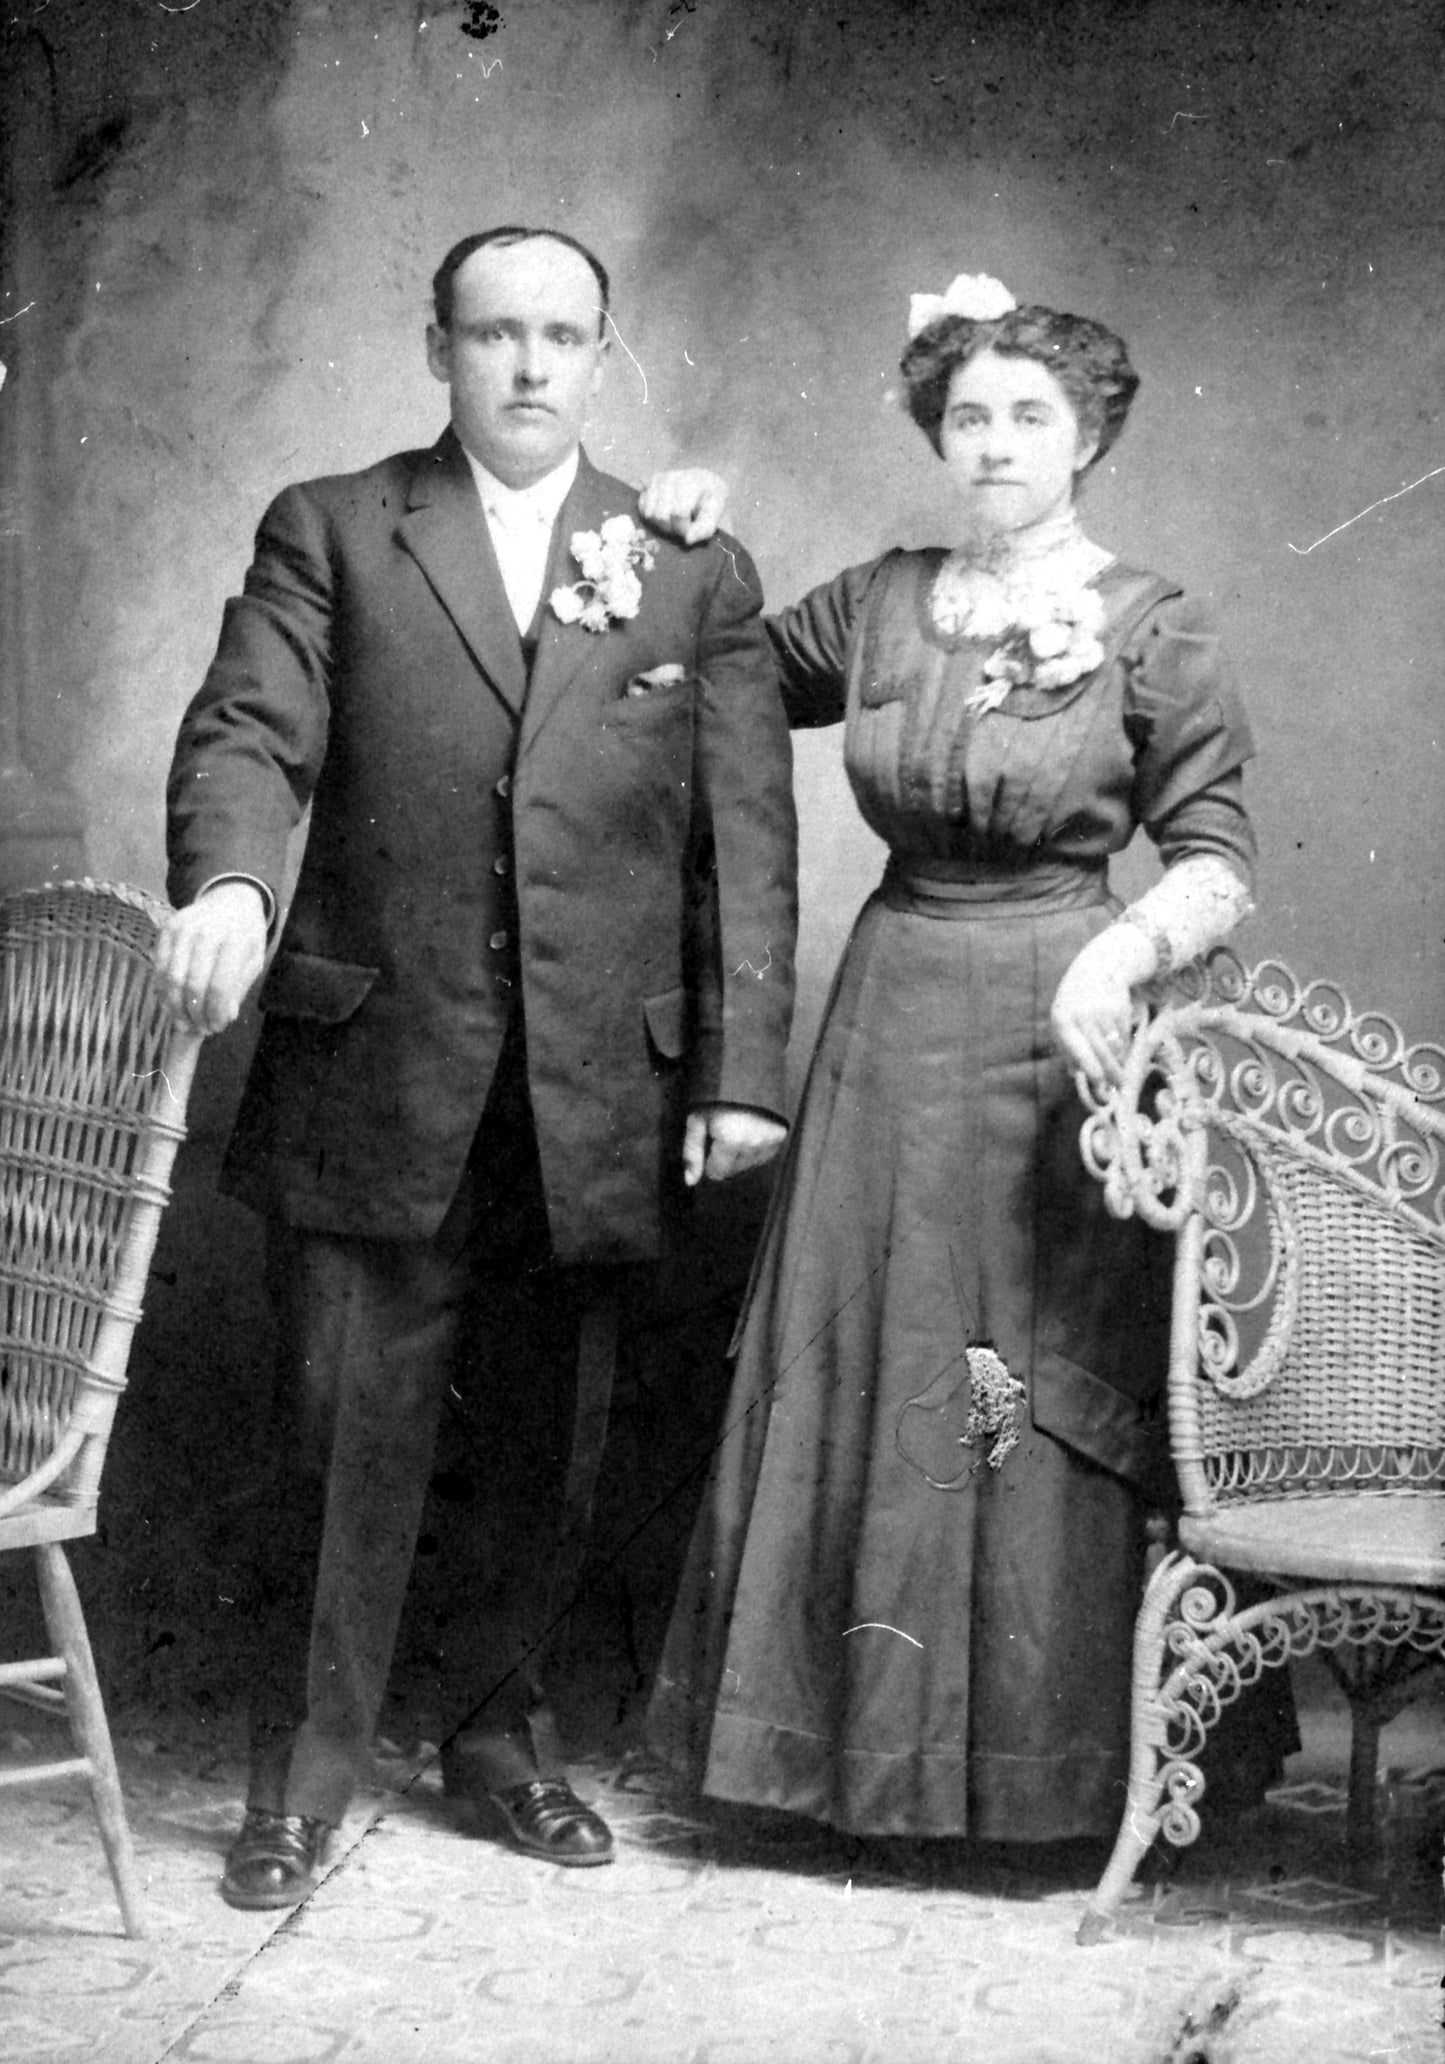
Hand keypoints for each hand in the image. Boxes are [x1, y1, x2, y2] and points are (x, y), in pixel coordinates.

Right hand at [154, 880, 267, 1033]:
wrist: (230, 899)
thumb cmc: (246, 934)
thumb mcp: (254, 959)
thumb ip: (239, 987)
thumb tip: (225, 1016)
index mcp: (235, 940)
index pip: (219, 986)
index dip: (216, 1013)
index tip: (217, 1027)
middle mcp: (206, 932)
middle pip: (193, 985)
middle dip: (196, 1014)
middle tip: (201, 1030)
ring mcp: (182, 928)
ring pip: (172, 979)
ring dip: (177, 1008)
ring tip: (185, 1024)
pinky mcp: (166, 929)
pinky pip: (159, 968)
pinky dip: (165, 992)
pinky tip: (174, 1005)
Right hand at [639, 468, 728, 544]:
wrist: (702, 482)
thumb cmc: (708, 500)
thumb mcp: (714, 514)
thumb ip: (704, 528)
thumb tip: (688, 539)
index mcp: (691, 482)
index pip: (679, 513)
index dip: (683, 528)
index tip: (691, 527)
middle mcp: (670, 477)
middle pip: (661, 515)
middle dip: (671, 527)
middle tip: (682, 524)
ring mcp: (656, 480)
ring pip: (649, 514)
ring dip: (661, 524)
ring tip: (673, 519)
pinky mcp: (646, 484)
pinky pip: (641, 508)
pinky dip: (651, 517)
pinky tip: (663, 513)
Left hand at [682, 1104, 786, 1185]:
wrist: (749, 1076)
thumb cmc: (717, 1098)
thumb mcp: (697, 1120)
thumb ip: (692, 1151)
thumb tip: (690, 1182)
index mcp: (731, 1141)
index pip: (717, 1173)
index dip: (710, 1160)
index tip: (710, 1142)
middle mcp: (753, 1145)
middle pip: (733, 1170)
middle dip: (725, 1158)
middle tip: (723, 1133)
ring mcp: (770, 1142)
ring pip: (749, 1164)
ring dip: (742, 1153)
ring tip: (738, 1129)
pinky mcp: (781, 1137)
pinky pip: (765, 1155)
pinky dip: (757, 1148)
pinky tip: (752, 1130)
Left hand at [1049, 923, 1155, 1096]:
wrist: (1097, 969)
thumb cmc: (1075, 1004)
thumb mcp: (1063, 1021)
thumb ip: (1068, 1048)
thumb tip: (1075, 1075)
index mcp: (1063, 1022)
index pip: (1079, 1050)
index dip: (1091, 1069)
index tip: (1100, 1084)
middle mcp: (1083, 1016)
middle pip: (1101, 1052)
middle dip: (1112, 1072)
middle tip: (1118, 1087)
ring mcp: (1103, 1012)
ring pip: (1116, 1046)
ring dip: (1120, 1062)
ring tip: (1120, 1073)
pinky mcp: (1120, 1009)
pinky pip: (1124, 1036)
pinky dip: (1124, 1046)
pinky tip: (1121, 1048)